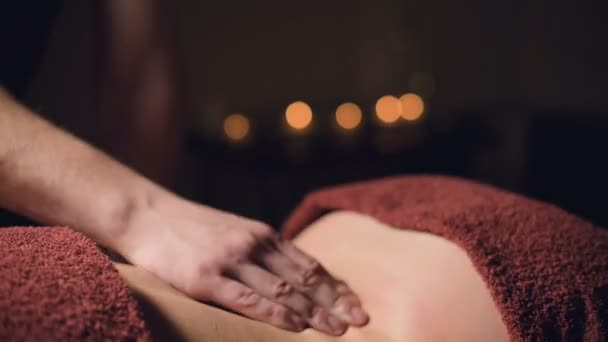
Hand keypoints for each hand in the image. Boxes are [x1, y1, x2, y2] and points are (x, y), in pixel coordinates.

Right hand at [116, 196, 368, 334]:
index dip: (334, 286)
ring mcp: (231, 260)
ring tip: (338, 329)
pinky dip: (276, 314)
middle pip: (303, 278)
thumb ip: (260, 250)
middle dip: (334, 301)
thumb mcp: (234, 230)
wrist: (149, 215)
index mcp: (262, 234)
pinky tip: (296, 326)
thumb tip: (287, 274)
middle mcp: (253, 245)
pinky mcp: (207, 277)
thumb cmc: (191, 227)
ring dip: (314, 312)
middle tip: (361, 321)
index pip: (308, 264)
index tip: (355, 302)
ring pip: (283, 289)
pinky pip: (249, 299)